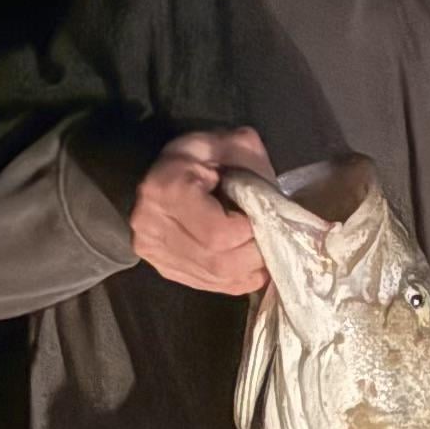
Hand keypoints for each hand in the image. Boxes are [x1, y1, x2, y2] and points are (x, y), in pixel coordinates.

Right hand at [130, 127, 275, 293]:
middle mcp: (153, 228)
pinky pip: (211, 285)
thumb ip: (252, 164)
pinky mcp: (164, 269)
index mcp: (167, 191)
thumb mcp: (227, 144)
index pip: (219, 234)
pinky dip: (237, 278)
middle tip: (269, 236)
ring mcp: (155, 253)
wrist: (161, 174)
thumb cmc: (197, 156)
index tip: (262, 216)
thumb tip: (276, 204)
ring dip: (249, 269)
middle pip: (220, 261)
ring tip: (260, 248)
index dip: (251, 232)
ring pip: (217, 278)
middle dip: (255, 254)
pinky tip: (247, 262)